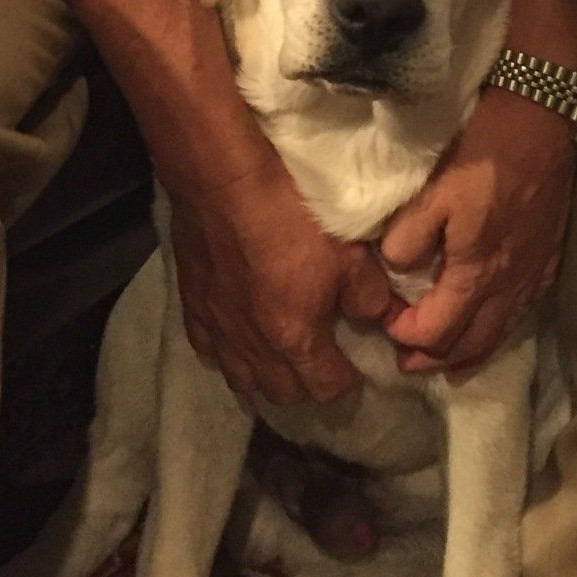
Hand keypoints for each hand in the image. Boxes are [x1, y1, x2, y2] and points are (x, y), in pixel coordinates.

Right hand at [169, 161, 392, 408]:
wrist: (223, 182)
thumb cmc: (291, 216)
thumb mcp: (348, 252)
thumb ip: (371, 296)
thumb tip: (385, 320)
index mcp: (294, 338)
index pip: (324, 388)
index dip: (345, 382)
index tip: (354, 368)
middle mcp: (252, 348)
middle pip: (281, 393)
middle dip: (305, 385)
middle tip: (319, 359)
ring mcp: (217, 331)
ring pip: (241, 380)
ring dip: (263, 376)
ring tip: (277, 354)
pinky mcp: (191, 308)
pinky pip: (208, 351)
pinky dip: (227, 352)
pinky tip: (236, 334)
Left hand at [380, 90, 575, 377]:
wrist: (541, 118)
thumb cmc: (483, 153)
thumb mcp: (433, 192)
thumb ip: (409, 238)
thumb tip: (396, 268)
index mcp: (476, 272)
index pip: (438, 330)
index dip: (408, 337)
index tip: (386, 327)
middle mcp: (509, 285)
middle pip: (471, 344)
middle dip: (437, 360)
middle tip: (409, 364)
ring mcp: (533, 274)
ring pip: (500, 333)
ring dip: (470, 353)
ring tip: (449, 366)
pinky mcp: (548, 258)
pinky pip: (521, 312)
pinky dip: (499, 330)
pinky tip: (491, 326)